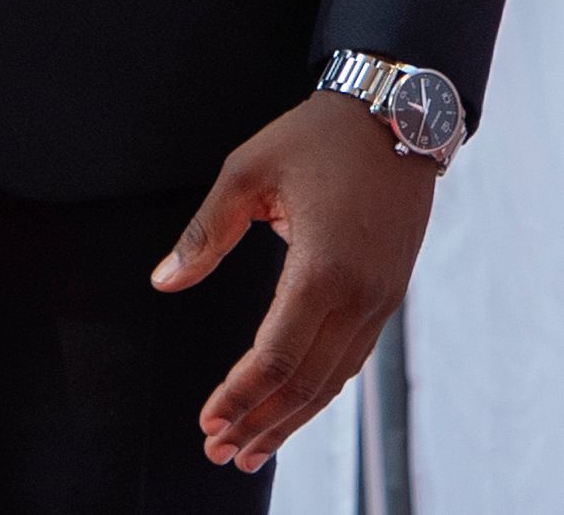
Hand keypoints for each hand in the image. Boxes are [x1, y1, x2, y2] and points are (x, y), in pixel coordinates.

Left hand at [157, 89, 438, 471]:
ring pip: (333, 380)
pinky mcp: (390, 292)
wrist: (399, 113)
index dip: (237, 397)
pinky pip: (353, 357)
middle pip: (304, 384)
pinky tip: (294, 404)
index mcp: (321, 269)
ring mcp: (381, 297)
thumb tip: (164, 280)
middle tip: (219, 450)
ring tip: (253, 447)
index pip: (273, 358)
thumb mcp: (248, 171)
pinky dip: (320, 389)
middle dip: (258, 423)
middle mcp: (358, 294)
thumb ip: (205, 233)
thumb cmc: (320, 136)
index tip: (207, 421)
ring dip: (290, 418)